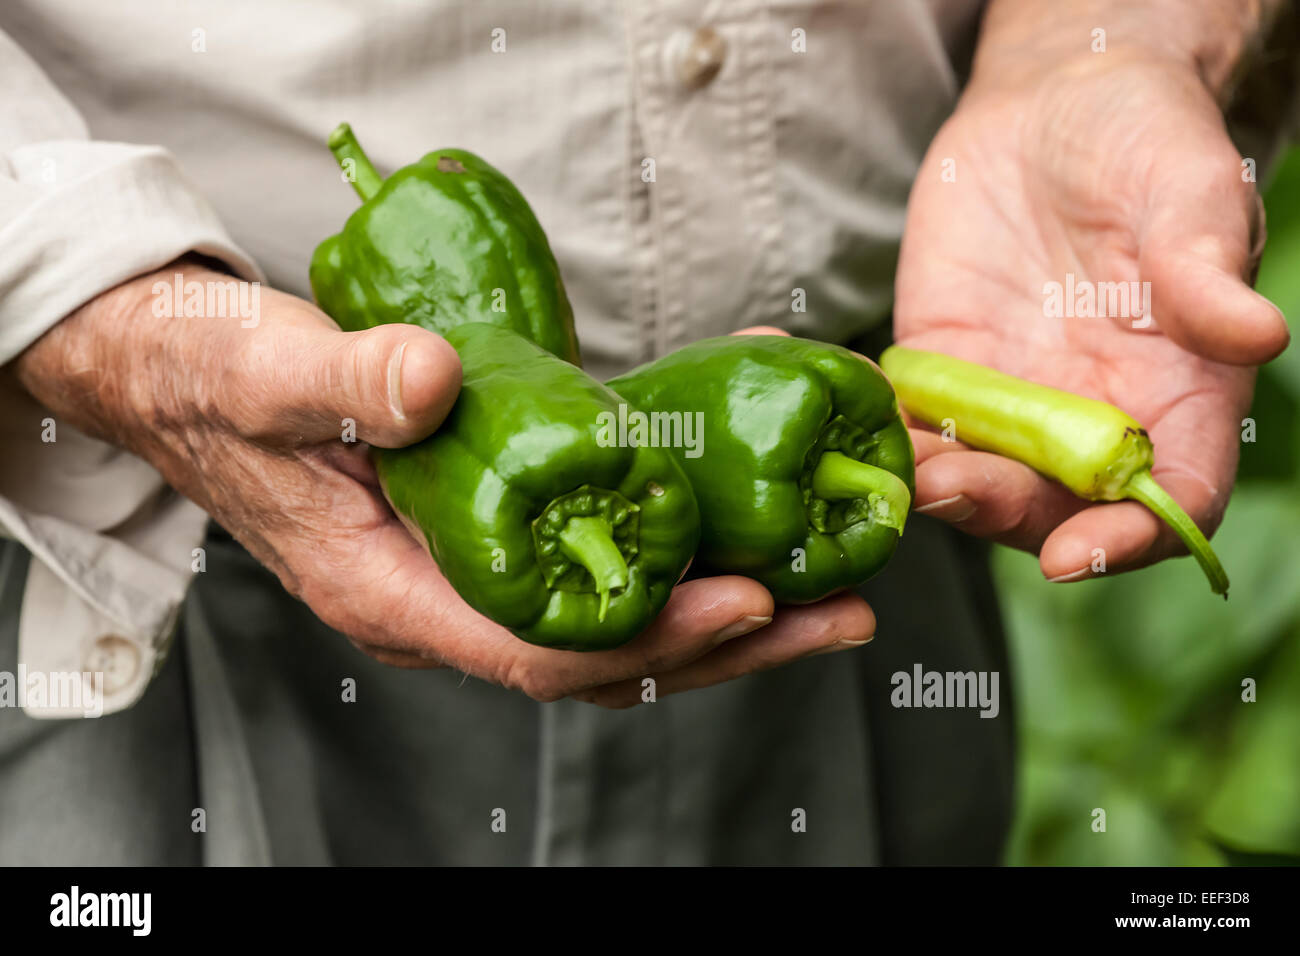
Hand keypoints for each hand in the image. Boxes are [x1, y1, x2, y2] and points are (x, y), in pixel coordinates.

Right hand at [14, 264, 870, 704]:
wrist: (180, 370)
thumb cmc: (211, 380)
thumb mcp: (266, 373)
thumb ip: (342, 385)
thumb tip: (428, 382)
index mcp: (392, 593)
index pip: (540, 652)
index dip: (648, 637)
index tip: (746, 601)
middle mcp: (444, 601)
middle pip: (607, 653)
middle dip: (726, 641)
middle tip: (833, 611)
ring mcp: (472, 570)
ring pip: (615, 615)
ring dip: (719, 600)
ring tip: (821, 581)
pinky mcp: (490, 524)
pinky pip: (595, 550)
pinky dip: (673, 534)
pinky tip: (736, 494)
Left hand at [893, 45, 1288, 582]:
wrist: (1056, 106)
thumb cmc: (1147, 142)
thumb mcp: (1190, 191)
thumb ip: (1208, 270)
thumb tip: (1258, 335)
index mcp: (1179, 394)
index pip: (1169, 497)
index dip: (1129, 540)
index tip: (1074, 554)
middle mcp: (1094, 414)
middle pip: (1054, 505)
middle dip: (1001, 511)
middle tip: (951, 492)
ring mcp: (1013, 397)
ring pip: (976, 476)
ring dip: (935, 486)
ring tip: (900, 472)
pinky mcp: (943, 368)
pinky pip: (912, 421)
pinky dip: (886, 434)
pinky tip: (854, 423)